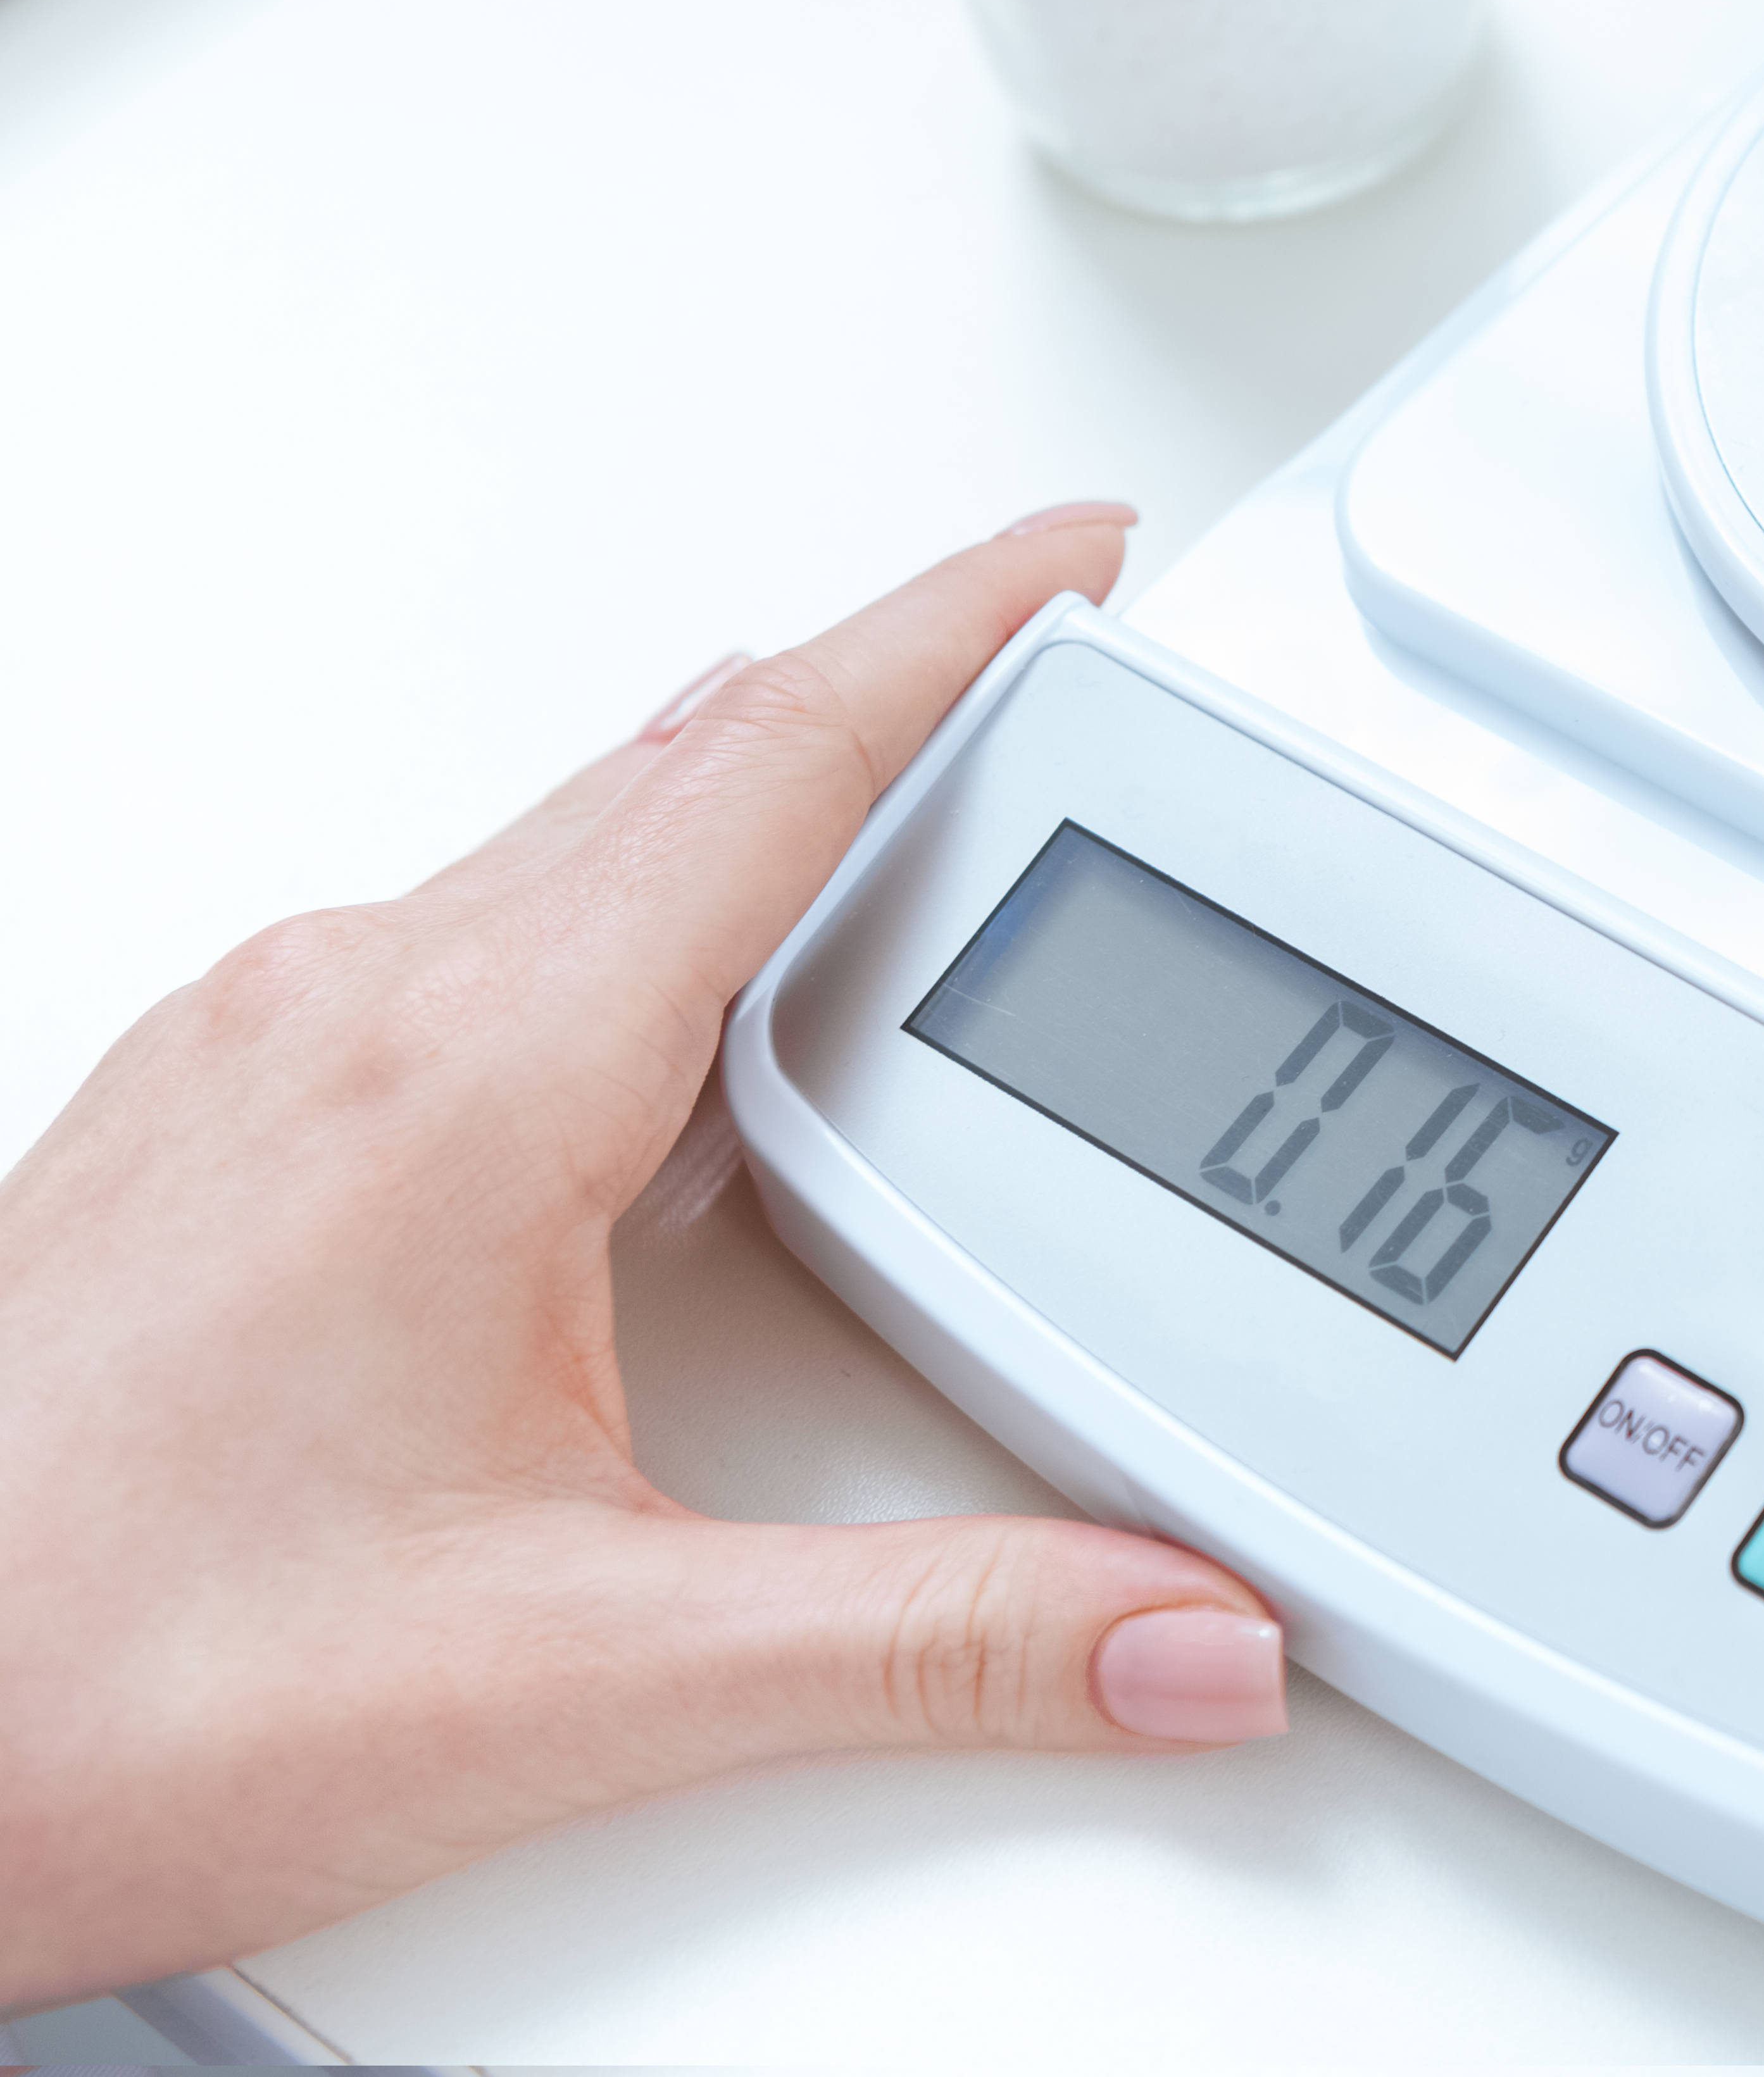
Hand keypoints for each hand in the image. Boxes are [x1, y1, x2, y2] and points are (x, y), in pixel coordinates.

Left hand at [0, 512, 1291, 2013]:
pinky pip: (455, 939)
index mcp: (465, 1082)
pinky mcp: (200, 1125)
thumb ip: (932, 1641)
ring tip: (890, 848)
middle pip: (676, 774)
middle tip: (1046, 680)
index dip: (954, 632)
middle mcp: (339, 1020)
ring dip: (742, 816)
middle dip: (890, 702)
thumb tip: (1172, 1626)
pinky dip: (608, 918)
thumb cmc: (92, 1691)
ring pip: (554, 851)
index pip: (772, 764)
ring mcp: (251, 1059)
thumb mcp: (587, 1681)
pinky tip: (650, 1029)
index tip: (1074, 554)